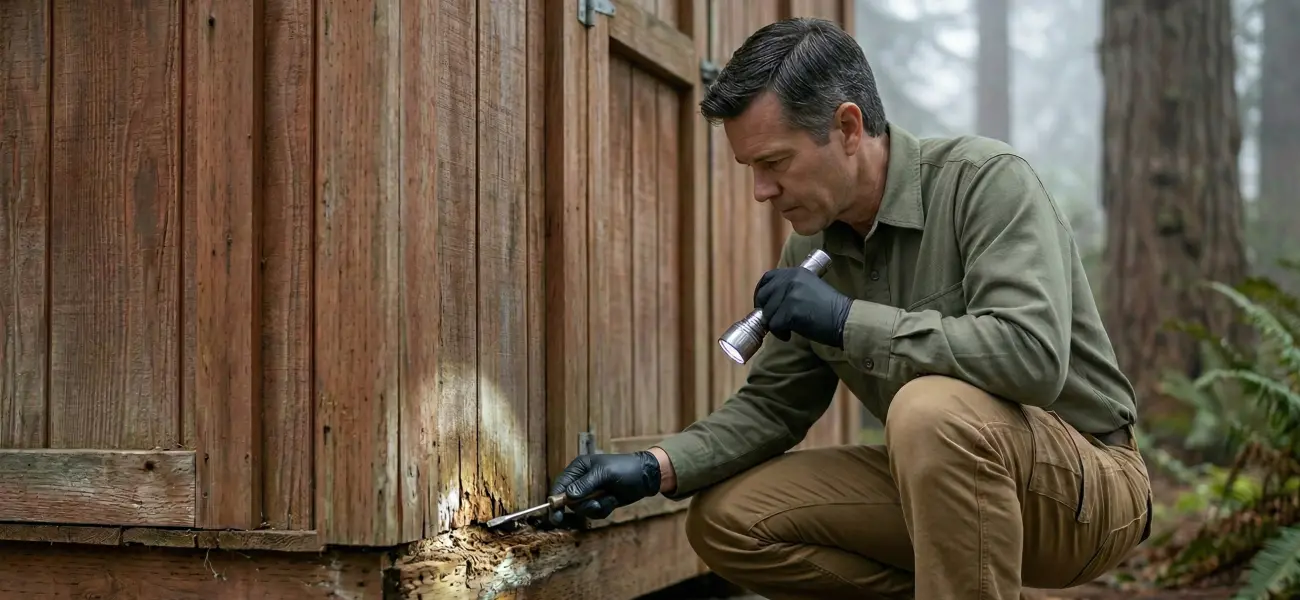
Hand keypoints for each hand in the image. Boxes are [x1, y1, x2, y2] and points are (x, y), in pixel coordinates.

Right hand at [547, 451, 661, 523]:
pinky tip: (614, 500)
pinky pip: (594, 513)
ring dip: (596, 508)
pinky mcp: (599, 502)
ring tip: (610, 498)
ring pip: (582, 509)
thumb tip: (568, 496)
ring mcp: (590, 492)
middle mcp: (581, 480)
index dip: (555, 500)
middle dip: (583, 505)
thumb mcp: (605, 473)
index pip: (560, 484)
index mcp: (579, 468)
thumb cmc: (625, 469)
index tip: (555, 514)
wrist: (646, 477)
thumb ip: (586, 484)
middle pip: (568, 501)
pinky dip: (604, 510)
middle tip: (595, 506)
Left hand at [754, 266, 852, 346]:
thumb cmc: (829, 309)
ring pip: (767, 313)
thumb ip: (791, 289)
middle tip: (776, 321)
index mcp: (796, 272)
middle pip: (763, 296)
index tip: (763, 305)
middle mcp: (791, 279)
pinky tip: (791, 334)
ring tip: (790, 329)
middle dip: (765, 311)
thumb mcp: (809, 288)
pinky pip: (774, 325)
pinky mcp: (790, 310)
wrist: (845, 320)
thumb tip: (768, 301)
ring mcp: (790, 294)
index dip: (761, 292)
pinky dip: (780, 334)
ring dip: (776, 325)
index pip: (767, 278)